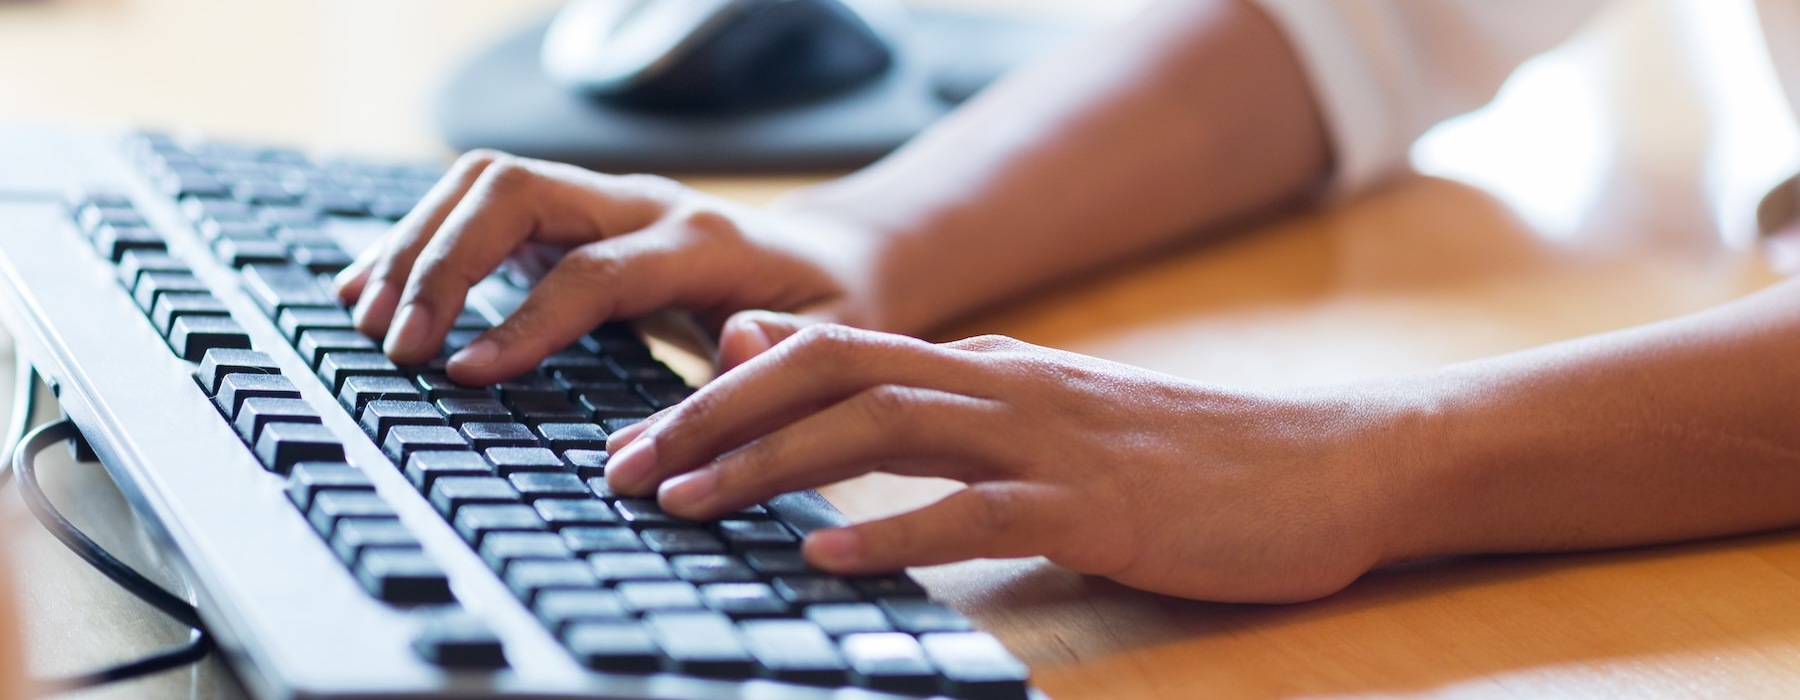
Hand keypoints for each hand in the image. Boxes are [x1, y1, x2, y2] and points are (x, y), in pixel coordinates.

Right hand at [334, 150, 884, 383]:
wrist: (833, 264)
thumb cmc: (832, 314)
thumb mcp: (837, 343)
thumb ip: (788, 350)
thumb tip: (738, 346)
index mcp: (706, 242)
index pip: (596, 268)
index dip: (528, 320)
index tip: (465, 373)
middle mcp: (644, 204)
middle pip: (519, 192)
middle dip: (445, 261)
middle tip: (397, 345)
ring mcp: (602, 202)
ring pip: (488, 185)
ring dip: (418, 245)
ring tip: (366, 320)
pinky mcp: (571, 217)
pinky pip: (482, 206)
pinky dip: (422, 241)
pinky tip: (375, 289)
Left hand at [604, 320, 1407, 602]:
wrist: (1326, 465)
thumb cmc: (1180, 458)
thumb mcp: (1042, 414)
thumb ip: (937, 400)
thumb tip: (832, 386)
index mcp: (984, 367)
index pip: (825, 355)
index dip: (720, 393)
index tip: (640, 440)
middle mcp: (1000, 384)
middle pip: (828, 377)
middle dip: (712, 420)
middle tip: (622, 470)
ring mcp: (1047, 440)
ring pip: (880, 431)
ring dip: (771, 467)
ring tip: (686, 504)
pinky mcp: (1093, 505)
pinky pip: (974, 513)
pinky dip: (891, 532)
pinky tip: (827, 559)